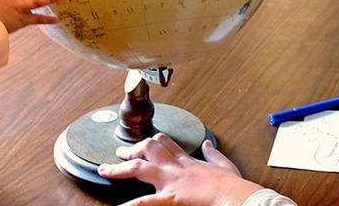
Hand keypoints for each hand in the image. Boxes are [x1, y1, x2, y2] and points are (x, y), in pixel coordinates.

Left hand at [97, 134, 262, 205]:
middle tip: (119, 152)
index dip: (153, 140)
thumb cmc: (231, 185)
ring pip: (139, 167)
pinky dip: (131, 205)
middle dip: (132, 149)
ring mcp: (170, 181)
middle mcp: (176, 168)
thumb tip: (207, 144)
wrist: (234, 196)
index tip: (145, 142)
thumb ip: (212, 153)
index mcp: (188, 161)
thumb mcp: (224, 164)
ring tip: (104, 170)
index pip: (166, 143)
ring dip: (119, 168)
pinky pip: (145, 202)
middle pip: (149, 148)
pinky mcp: (170, 198)